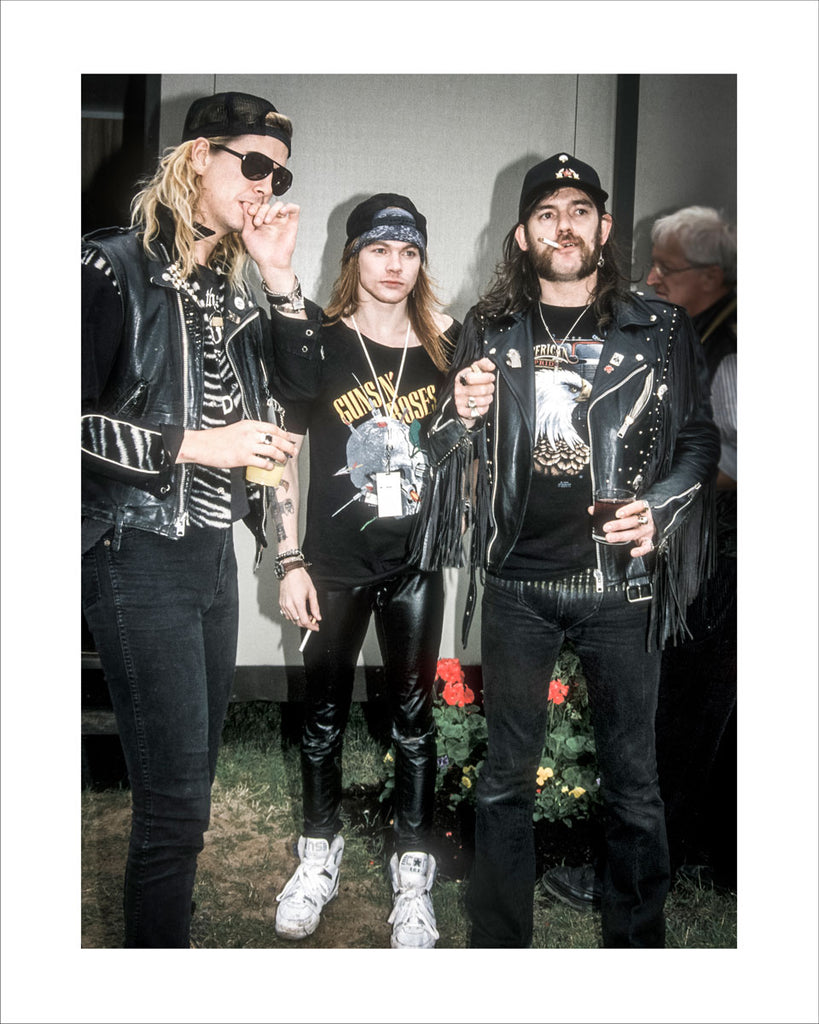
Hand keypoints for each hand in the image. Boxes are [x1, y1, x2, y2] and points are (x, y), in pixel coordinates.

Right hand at [177, 420, 296, 469]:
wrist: (203, 445)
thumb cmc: (218, 438)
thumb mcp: (237, 429)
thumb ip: (250, 432)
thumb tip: (264, 439)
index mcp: (249, 425)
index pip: (272, 427)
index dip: (284, 434)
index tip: (289, 439)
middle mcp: (250, 433)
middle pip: (276, 439)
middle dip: (288, 446)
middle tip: (293, 452)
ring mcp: (247, 446)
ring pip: (272, 450)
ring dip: (281, 457)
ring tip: (283, 460)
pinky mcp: (242, 458)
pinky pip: (262, 462)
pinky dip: (269, 465)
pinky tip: (270, 467)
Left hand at [241, 201, 299, 290]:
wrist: (271, 263)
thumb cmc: (259, 253)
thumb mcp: (247, 234)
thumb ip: (246, 219)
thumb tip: (245, 204)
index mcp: (261, 221)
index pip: (258, 206)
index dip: (254, 206)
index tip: (250, 213)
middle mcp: (272, 220)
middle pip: (267, 205)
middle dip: (261, 211)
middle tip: (257, 223)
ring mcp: (282, 222)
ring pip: (279, 205)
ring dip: (272, 210)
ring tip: (267, 221)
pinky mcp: (292, 224)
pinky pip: (294, 209)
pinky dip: (289, 206)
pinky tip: (282, 212)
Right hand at [279, 568, 320, 630]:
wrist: (290, 571)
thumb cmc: (301, 579)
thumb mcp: (312, 592)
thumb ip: (315, 607)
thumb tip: (318, 617)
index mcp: (298, 602)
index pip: (304, 621)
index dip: (311, 626)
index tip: (316, 627)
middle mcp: (289, 605)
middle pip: (298, 622)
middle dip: (306, 624)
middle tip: (313, 621)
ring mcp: (284, 605)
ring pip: (292, 620)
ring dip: (300, 620)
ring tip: (307, 614)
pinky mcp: (281, 603)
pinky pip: (286, 615)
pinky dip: (293, 617)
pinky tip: (299, 612)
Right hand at [454, 357, 495, 424]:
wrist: (461, 398)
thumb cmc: (470, 383)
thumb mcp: (474, 370)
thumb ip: (483, 364)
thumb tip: (491, 365)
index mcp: (461, 377)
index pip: (472, 377)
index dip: (485, 377)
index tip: (491, 377)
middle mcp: (459, 389)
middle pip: (481, 390)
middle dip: (490, 388)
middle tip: (490, 387)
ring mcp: (459, 401)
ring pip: (481, 401)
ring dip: (488, 398)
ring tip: (487, 396)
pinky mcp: (462, 411)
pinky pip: (478, 411)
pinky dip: (484, 408)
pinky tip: (483, 404)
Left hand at [587, 498, 655, 557]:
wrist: (655, 522)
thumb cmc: (635, 514)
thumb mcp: (626, 508)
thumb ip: (609, 508)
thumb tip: (591, 509)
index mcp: (642, 508)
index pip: (638, 506)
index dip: (628, 509)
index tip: (617, 514)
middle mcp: (645, 519)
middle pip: (633, 521)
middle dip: (619, 525)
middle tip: (606, 527)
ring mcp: (647, 531)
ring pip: (635, 533)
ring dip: (621, 536)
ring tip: (609, 537)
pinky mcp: (648, 541)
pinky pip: (646, 547)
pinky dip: (640, 551)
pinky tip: (632, 552)